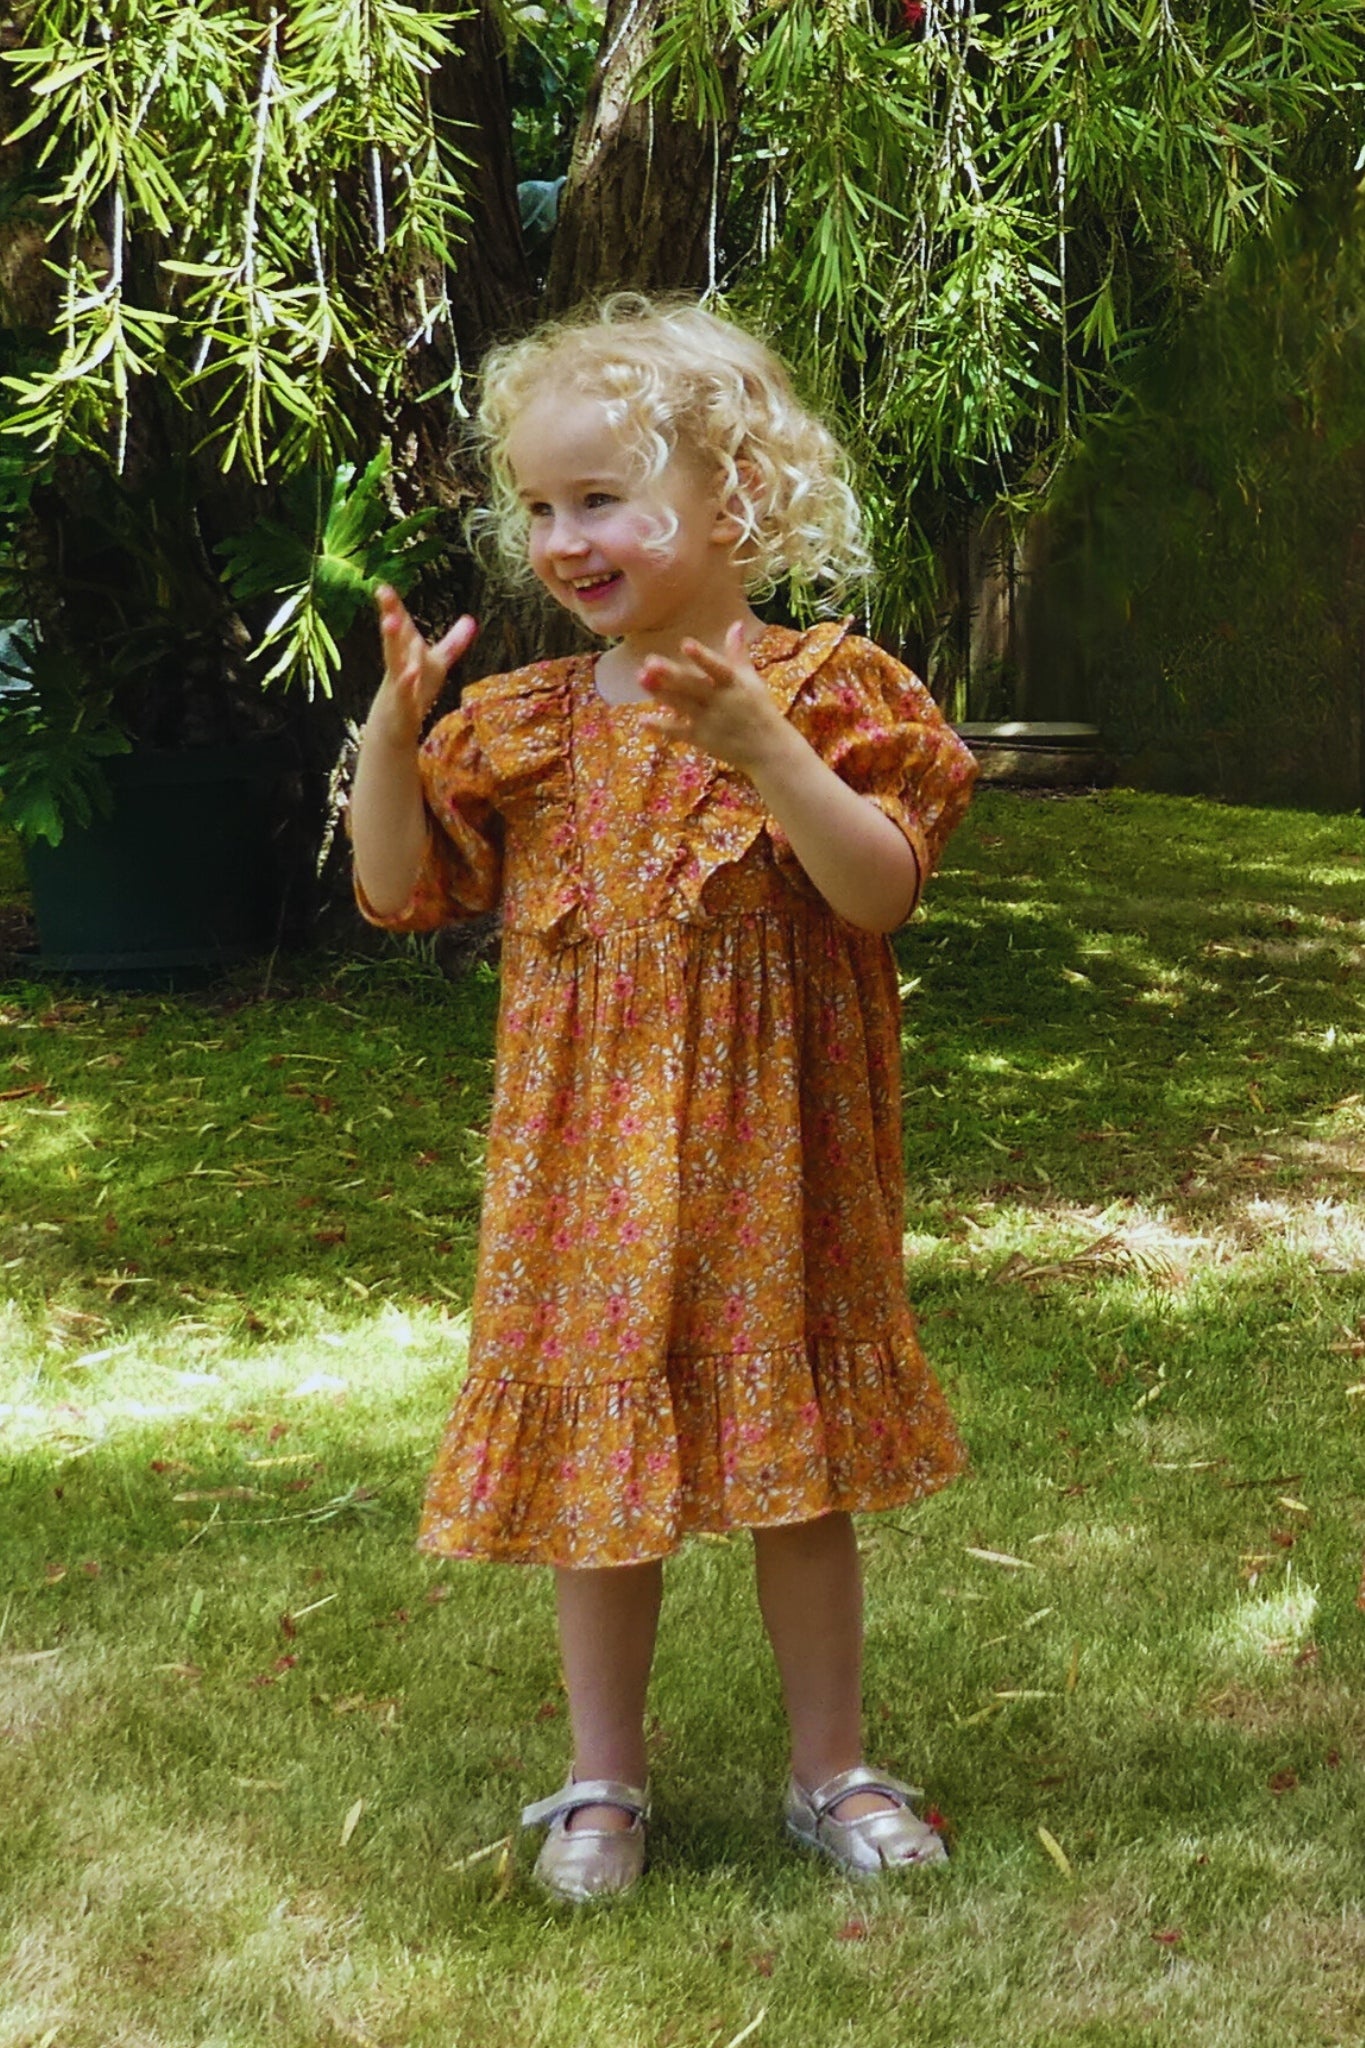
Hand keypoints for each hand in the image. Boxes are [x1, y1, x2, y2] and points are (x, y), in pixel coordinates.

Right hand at [370, 583, 477, 744]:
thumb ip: (453, 643)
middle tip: (383, 591)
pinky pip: (405, 694)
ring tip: (390, 620)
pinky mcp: (403, 708)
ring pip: (395, 662)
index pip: (402, 625)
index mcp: (408, 653)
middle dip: (391, 614)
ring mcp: (399, 686)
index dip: (394, 605)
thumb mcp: (437, 665)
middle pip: (396, 637)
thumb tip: (471, 619)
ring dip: (393, 641)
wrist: (394, 730)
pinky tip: (412, 673)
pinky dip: (407, 684)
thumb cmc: (416, 694)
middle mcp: (400, 665)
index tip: (383, 585)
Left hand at [640, 622, 783, 774]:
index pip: (717, 667)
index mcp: (734, 683)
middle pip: (693, 686)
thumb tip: (736, 624)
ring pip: (681, 705)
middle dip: (671, 675)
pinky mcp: (702, 738)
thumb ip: (738, 653)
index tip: (685, 643)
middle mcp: (720, 701)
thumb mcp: (751, 679)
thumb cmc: (759, 709)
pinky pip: (678, 732)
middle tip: (649, 662)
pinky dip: (661, 727)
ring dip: (661, 693)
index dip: (701, 656)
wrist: (768, 750)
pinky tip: (642, 719)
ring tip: (640, 678)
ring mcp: (709, 721)